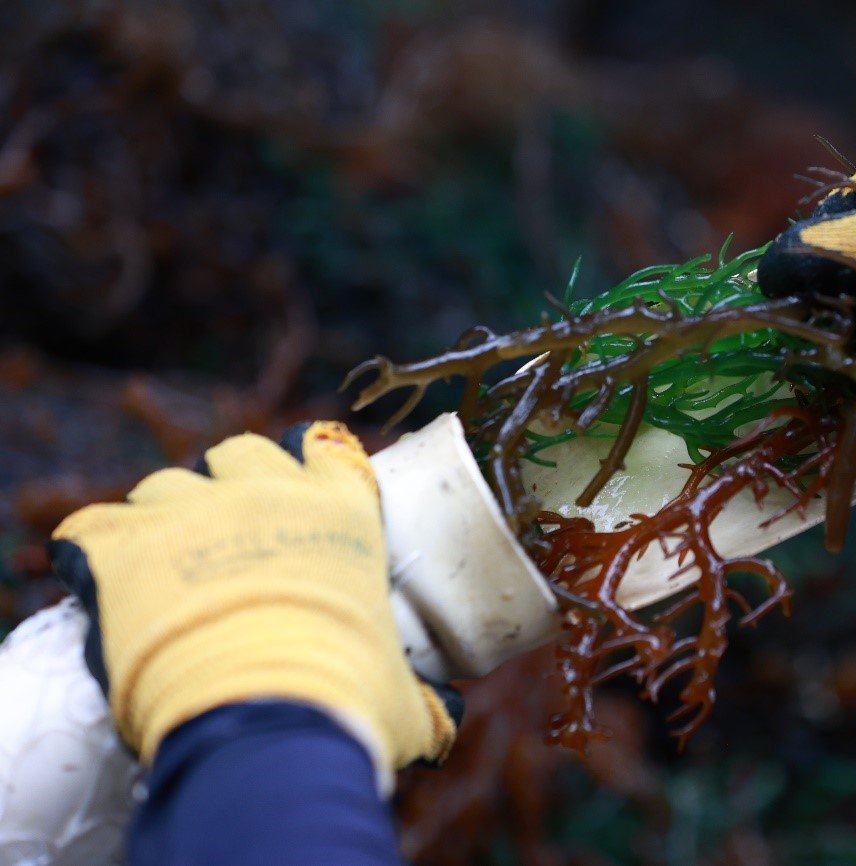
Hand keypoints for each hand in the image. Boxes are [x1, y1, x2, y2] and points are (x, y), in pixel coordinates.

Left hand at [49, 422, 459, 773]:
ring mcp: (191, 511)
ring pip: (166, 484)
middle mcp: (266, 493)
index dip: (312, 467)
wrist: (266, 719)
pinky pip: (94, 525)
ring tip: (166, 566)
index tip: (303, 494)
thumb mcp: (401, 697)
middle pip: (241, 451)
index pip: (327, 449)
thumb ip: (420, 697)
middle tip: (231, 533)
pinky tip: (106, 581)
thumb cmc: (347, 701)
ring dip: (167, 516)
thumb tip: (441, 718)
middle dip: (234, 483)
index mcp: (341, 511)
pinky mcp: (123, 546)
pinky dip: (96, 550)